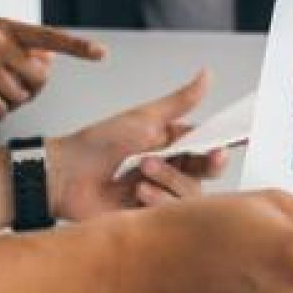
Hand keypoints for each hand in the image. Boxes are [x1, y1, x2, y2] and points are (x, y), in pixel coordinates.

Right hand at [0, 18, 105, 119]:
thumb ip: (13, 45)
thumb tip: (48, 60)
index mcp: (3, 25)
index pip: (49, 36)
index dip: (77, 47)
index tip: (102, 53)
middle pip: (39, 79)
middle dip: (29, 91)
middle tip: (9, 90)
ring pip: (19, 98)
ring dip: (7, 104)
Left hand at [46, 71, 229, 220]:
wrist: (66, 175)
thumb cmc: (99, 143)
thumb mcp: (145, 118)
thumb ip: (181, 101)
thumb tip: (207, 75)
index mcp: (173, 146)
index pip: (209, 149)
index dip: (220, 150)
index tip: (226, 147)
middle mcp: (171, 171)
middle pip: (205, 175)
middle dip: (194, 166)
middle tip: (174, 156)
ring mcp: (161, 195)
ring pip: (191, 196)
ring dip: (170, 181)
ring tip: (142, 173)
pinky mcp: (150, 217)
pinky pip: (172, 214)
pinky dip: (158, 200)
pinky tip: (139, 193)